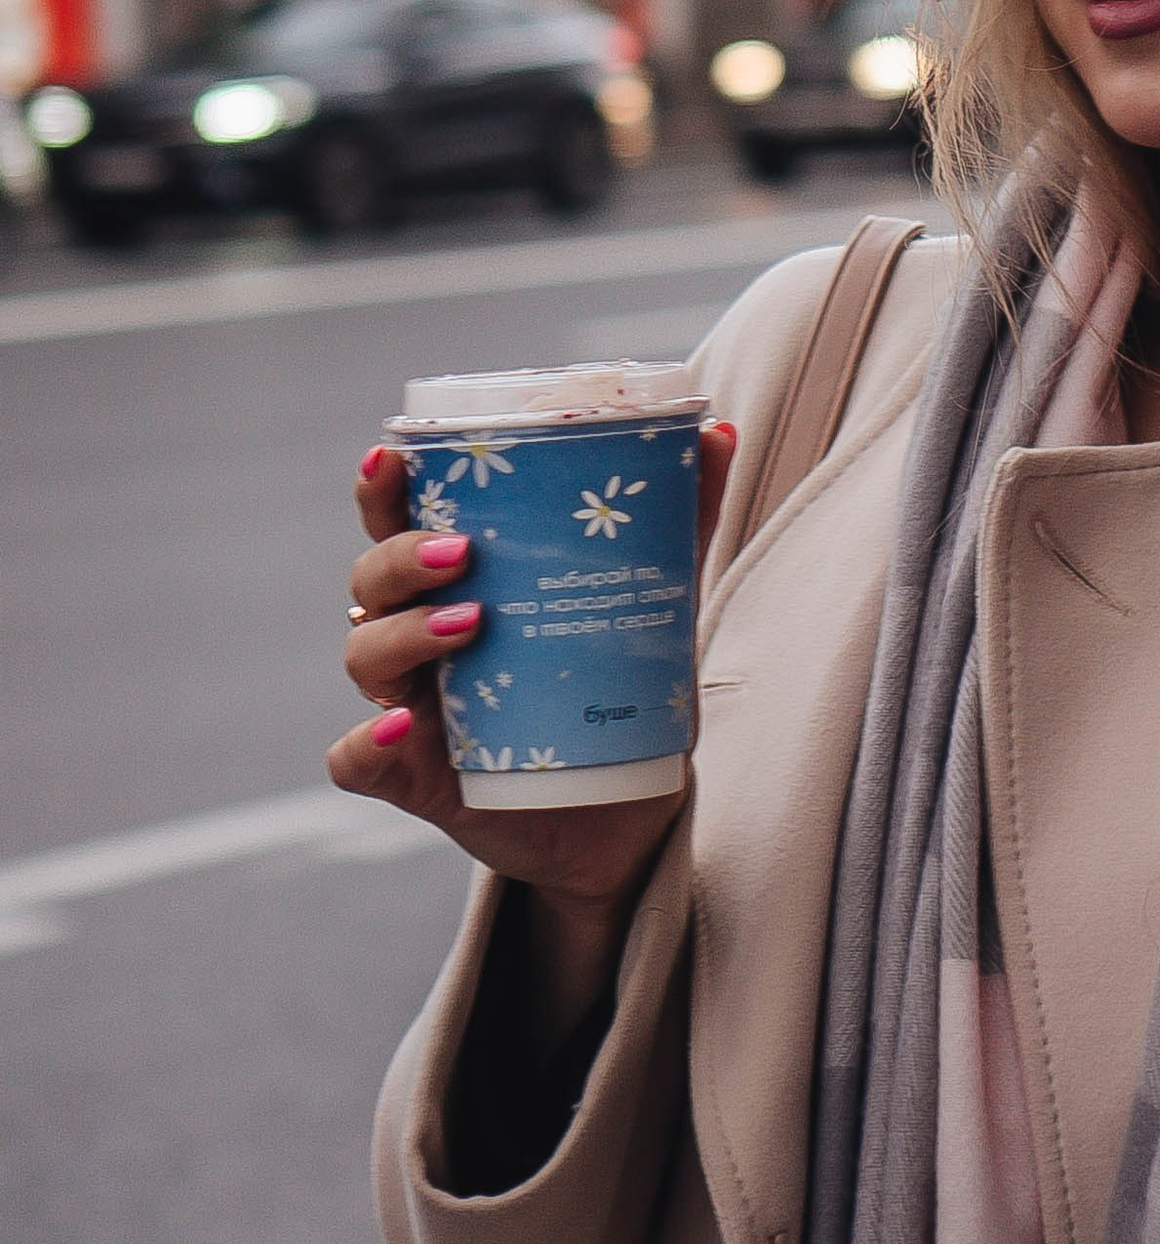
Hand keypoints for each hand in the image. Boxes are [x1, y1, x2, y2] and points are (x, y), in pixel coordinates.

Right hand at [326, 423, 736, 1036]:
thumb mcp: (651, 605)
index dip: (382, 489)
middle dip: (401, 556)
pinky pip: (358, 758)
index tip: (396, 456)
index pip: (398, 522)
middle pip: (370, 581)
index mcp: (455, 582)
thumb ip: (674, 523)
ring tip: (473, 621)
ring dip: (405, 633)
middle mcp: (418, 637)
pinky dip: (369, 739)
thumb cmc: (620, 689)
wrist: (627, 810)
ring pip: (363, 654)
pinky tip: (404, 723)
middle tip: (465, 552)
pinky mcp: (412, 777)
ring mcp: (407, 705)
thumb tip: (717, 432)